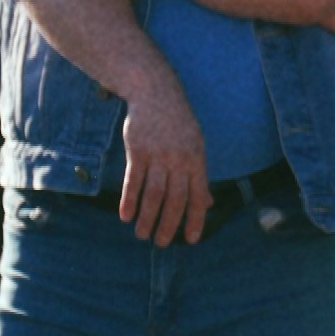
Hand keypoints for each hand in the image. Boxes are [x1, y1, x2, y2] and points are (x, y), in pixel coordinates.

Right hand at [117, 73, 209, 245]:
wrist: (155, 92)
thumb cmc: (178, 123)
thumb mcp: (196, 146)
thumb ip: (199, 176)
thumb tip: (208, 203)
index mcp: (197, 160)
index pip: (198, 196)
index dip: (195, 220)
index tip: (190, 240)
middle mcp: (179, 160)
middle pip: (175, 199)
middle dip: (169, 225)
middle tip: (161, 243)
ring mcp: (158, 155)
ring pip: (153, 194)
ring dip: (147, 218)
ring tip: (142, 235)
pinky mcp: (137, 150)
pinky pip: (133, 180)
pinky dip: (129, 200)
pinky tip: (126, 216)